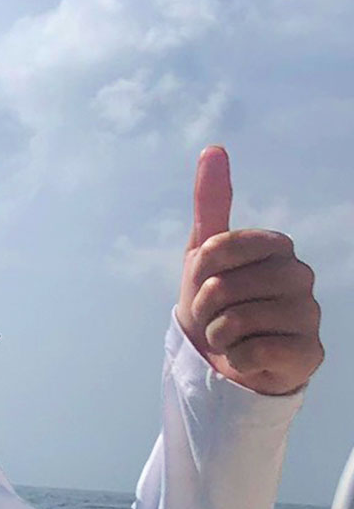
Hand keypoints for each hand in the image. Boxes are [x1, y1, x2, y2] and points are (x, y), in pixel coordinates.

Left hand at [176, 146, 323, 396]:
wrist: (224, 360)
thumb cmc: (216, 302)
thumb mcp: (204, 252)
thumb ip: (211, 202)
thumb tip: (213, 148)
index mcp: (277, 248)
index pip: (220, 246)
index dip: (200, 269)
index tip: (204, 279)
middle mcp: (300, 276)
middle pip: (226, 286)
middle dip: (204, 306)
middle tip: (215, 315)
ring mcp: (309, 315)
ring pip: (238, 320)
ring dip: (218, 334)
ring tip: (230, 336)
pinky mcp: (309, 353)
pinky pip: (254, 350)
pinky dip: (236, 358)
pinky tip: (247, 357)